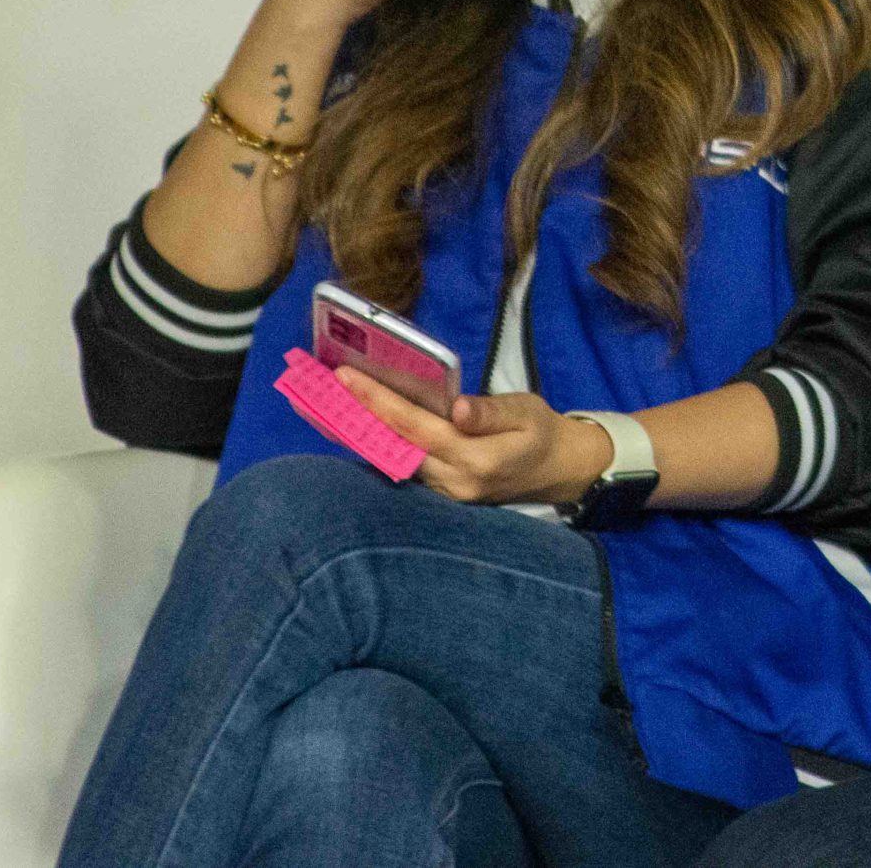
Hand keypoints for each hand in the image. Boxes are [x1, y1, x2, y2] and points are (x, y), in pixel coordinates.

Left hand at [334, 371, 614, 504]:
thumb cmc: (541, 432)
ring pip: (391, 458)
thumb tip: (459, 409)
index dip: (379, 401)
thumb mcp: (527, 411)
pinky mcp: (439, 493)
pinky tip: (350, 425)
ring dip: (356, 431)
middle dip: (352, 416)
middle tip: (314, 389)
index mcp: (477, 459)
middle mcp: (454, 482)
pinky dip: (373, 444)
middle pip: (393, 445)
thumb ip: (493, 412)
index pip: (416, 427)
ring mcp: (444, 494)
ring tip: (320, 404)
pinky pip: (400, 466)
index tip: (346, 377)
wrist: (556, 469)